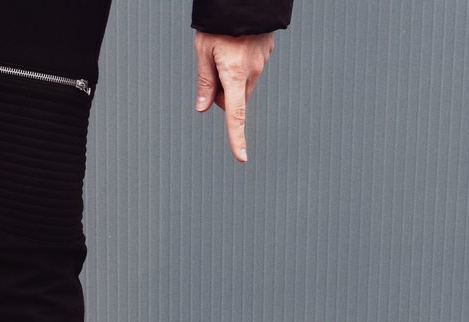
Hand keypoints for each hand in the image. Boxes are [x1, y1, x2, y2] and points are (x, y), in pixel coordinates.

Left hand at [193, 31, 275, 162]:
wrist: (244, 0)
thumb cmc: (219, 24)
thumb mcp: (203, 51)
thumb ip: (204, 82)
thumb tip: (203, 107)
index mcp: (235, 76)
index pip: (236, 116)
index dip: (236, 139)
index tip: (241, 158)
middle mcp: (252, 73)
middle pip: (235, 98)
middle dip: (222, 93)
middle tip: (211, 69)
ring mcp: (261, 63)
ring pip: (242, 83)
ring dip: (231, 77)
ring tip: (223, 50)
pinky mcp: (265, 53)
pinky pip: (250, 67)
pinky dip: (240, 63)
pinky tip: (235, 44)